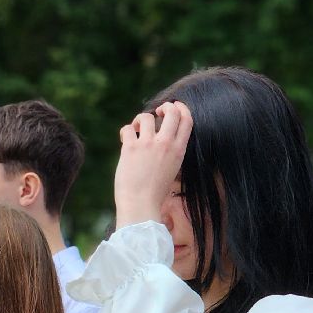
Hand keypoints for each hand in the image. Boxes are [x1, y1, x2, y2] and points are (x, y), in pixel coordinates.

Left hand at [113, 100, 192, 228]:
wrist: (141, 205)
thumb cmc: (154, 194)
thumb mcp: (171, 171)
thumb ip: (169, 154)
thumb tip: (161, 141)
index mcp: (179, 151)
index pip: (187, 120)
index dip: (181, 108)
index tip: (173, 107)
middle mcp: (166, 144)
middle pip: (172, 111)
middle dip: (165, 106)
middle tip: (157, 112)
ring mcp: (148, 145)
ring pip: (146, 117)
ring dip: (140, 120)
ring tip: (136, 129)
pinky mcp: (130, 148)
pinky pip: (128, 129)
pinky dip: (126, 131)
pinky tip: (125, 140)